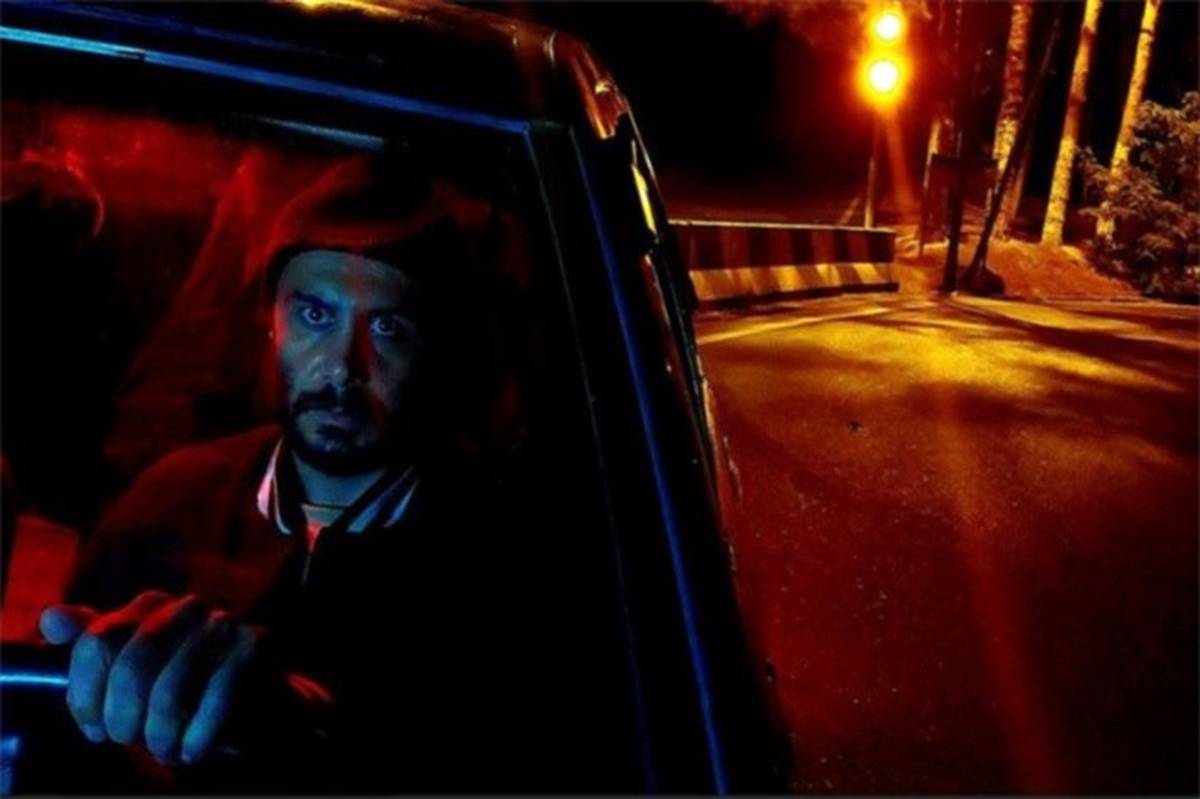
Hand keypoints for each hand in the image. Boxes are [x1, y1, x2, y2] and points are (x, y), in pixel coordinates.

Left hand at [39, 591, 258, 765]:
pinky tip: (192, 750)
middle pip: (130, 668)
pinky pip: (213, 701)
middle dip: (123, 719)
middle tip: (129, 742)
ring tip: (165, 751)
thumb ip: (96, 646)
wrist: (260, 702)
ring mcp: (223, 623)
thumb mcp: (136, 670)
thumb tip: (51, 619)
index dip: (86, 695)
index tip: (93, 727)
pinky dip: (197, 737)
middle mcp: (187, 606)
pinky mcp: (253, 647)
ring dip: (161, 736)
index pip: (96, 642)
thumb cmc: (188, 690)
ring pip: (169, 692)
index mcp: (151, 605)